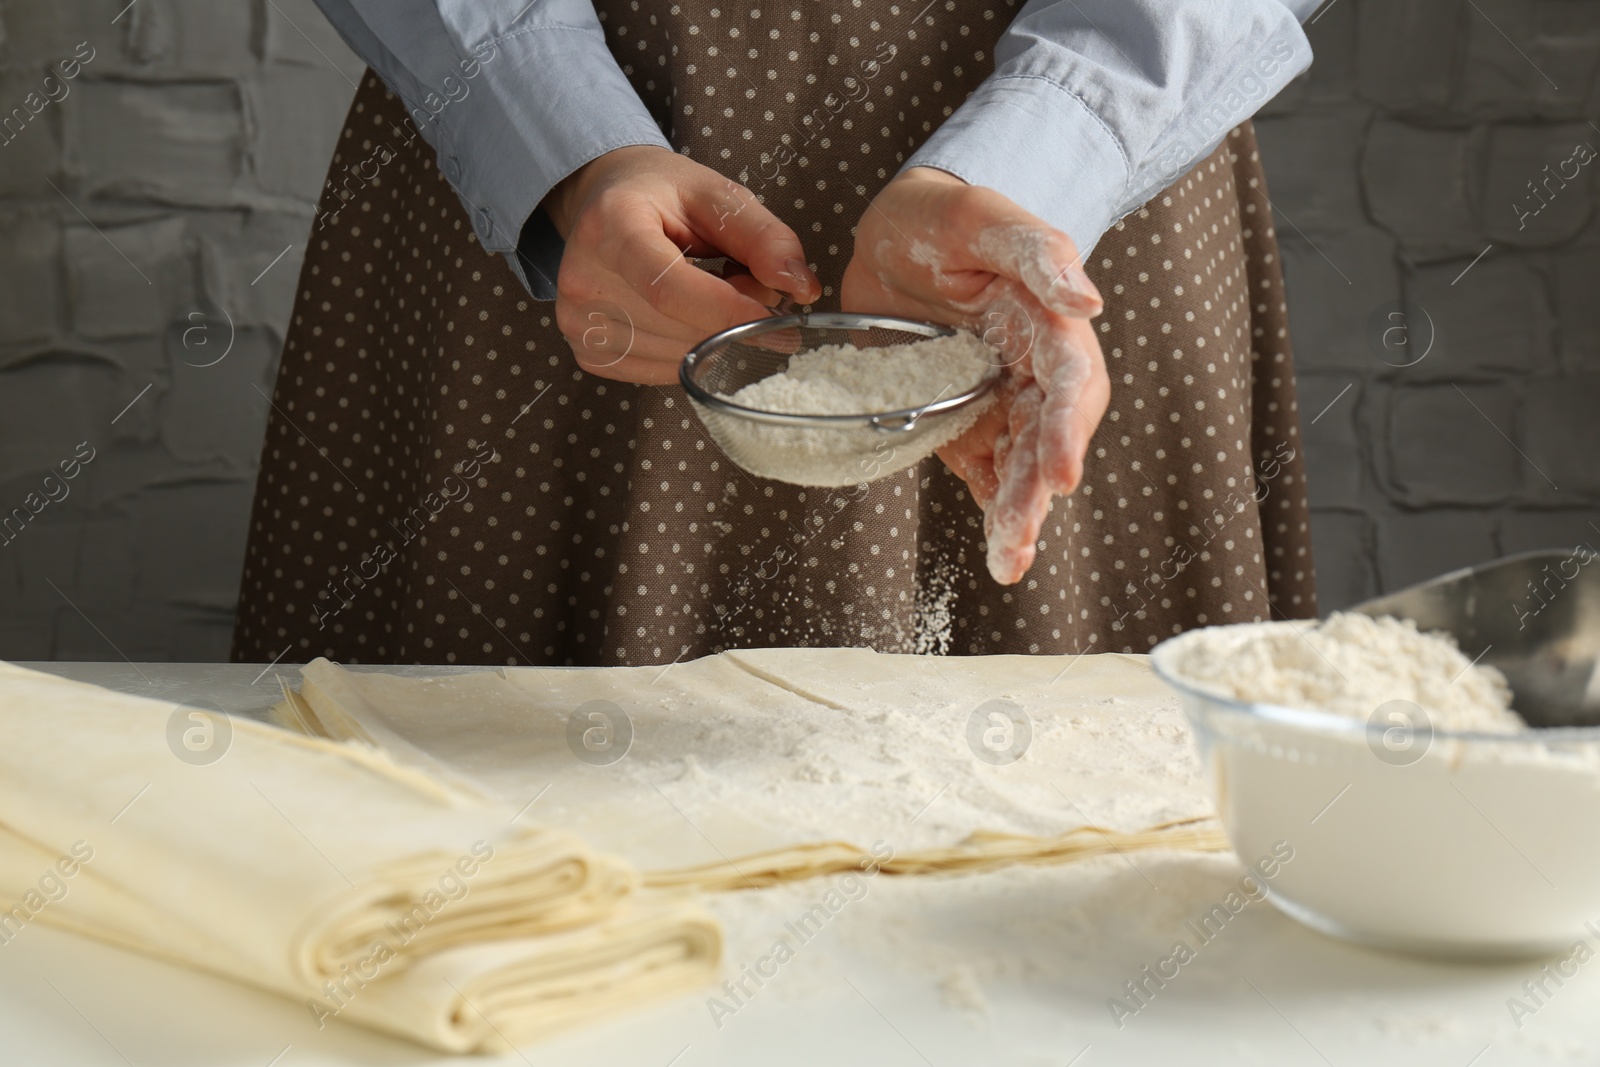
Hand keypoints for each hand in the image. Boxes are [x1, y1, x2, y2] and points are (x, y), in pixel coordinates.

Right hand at [542, 145, 820, 384]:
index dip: (729, 311)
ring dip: (714, 337)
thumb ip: (764, 238)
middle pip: (677, 327)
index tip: (779, 317)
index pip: (669, 289)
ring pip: (674, 356)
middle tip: (751, 287)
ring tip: (714, 293)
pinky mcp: (588, 350)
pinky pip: (660, 371)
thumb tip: (801, 288)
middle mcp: (582, 276)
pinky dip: (690, 351)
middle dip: (731, 319)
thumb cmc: (662, 195)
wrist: (607, 199)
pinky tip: (688, 317)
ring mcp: (578, 319)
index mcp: (610, 224)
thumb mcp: (718, 196)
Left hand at [840, 168, 1109, 584]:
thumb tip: (1088, 302)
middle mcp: (1031, 372)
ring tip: (1007, 563)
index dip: (1067, 432)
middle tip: (1018, 542)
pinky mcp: (962, 419)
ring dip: (1017, 516)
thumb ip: (1039, 253)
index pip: (1070, 385)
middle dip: (1036, 495)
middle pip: (1046, 441)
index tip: (1061, 476)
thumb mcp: (986, 218)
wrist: (897, 233)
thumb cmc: (946, 217)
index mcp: (1049, 325)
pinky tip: (993, 547)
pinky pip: (983, 468)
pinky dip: (989, 507)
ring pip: (1018, 467)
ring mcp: (998, 400)